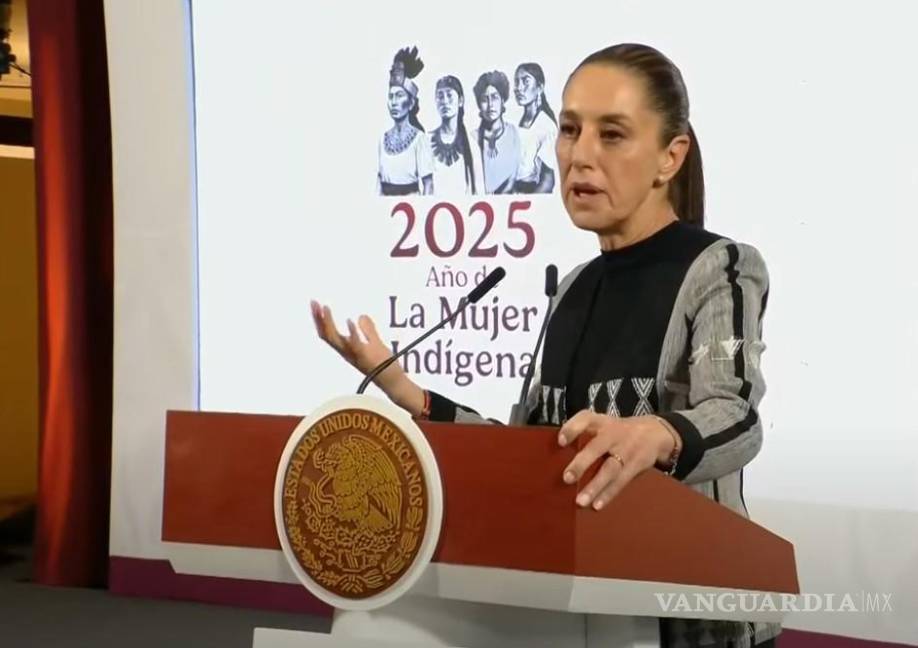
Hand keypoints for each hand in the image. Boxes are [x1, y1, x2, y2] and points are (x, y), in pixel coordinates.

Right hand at [310, 300, 423, 413]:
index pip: (327, 333)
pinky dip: (352, 333)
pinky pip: (355, 345)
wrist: (394, 382)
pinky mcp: (366, 357)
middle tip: (313, 302)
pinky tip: (351, 320)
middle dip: (318, 319)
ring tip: (325, 307)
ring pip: (335, 340)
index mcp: (346, 349)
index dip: (319, 320)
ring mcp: (355, 355)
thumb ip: (368, 330)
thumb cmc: (384, 365)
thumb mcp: (375, 343)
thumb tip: (361, 316)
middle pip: (326, 335)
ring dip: (328, 323)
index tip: (315, 304)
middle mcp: (347, 353)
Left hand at [558, 411, 674, 509]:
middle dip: (581, 463)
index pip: (585, 419)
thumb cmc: (616, 431)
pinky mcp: (635, 465)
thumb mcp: (602, 424)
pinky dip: (608, 494)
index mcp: (601, 422)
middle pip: (596, 448)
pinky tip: (597, 505)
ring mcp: (625, 450)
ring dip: (594, 486)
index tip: (560, 441)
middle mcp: (613, 434)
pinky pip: (621, 481)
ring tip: (580, 501)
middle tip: (567, 478)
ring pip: (609, 469)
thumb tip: (555, 454)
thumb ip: (582, 433)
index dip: (572, 429)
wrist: (655, 433)